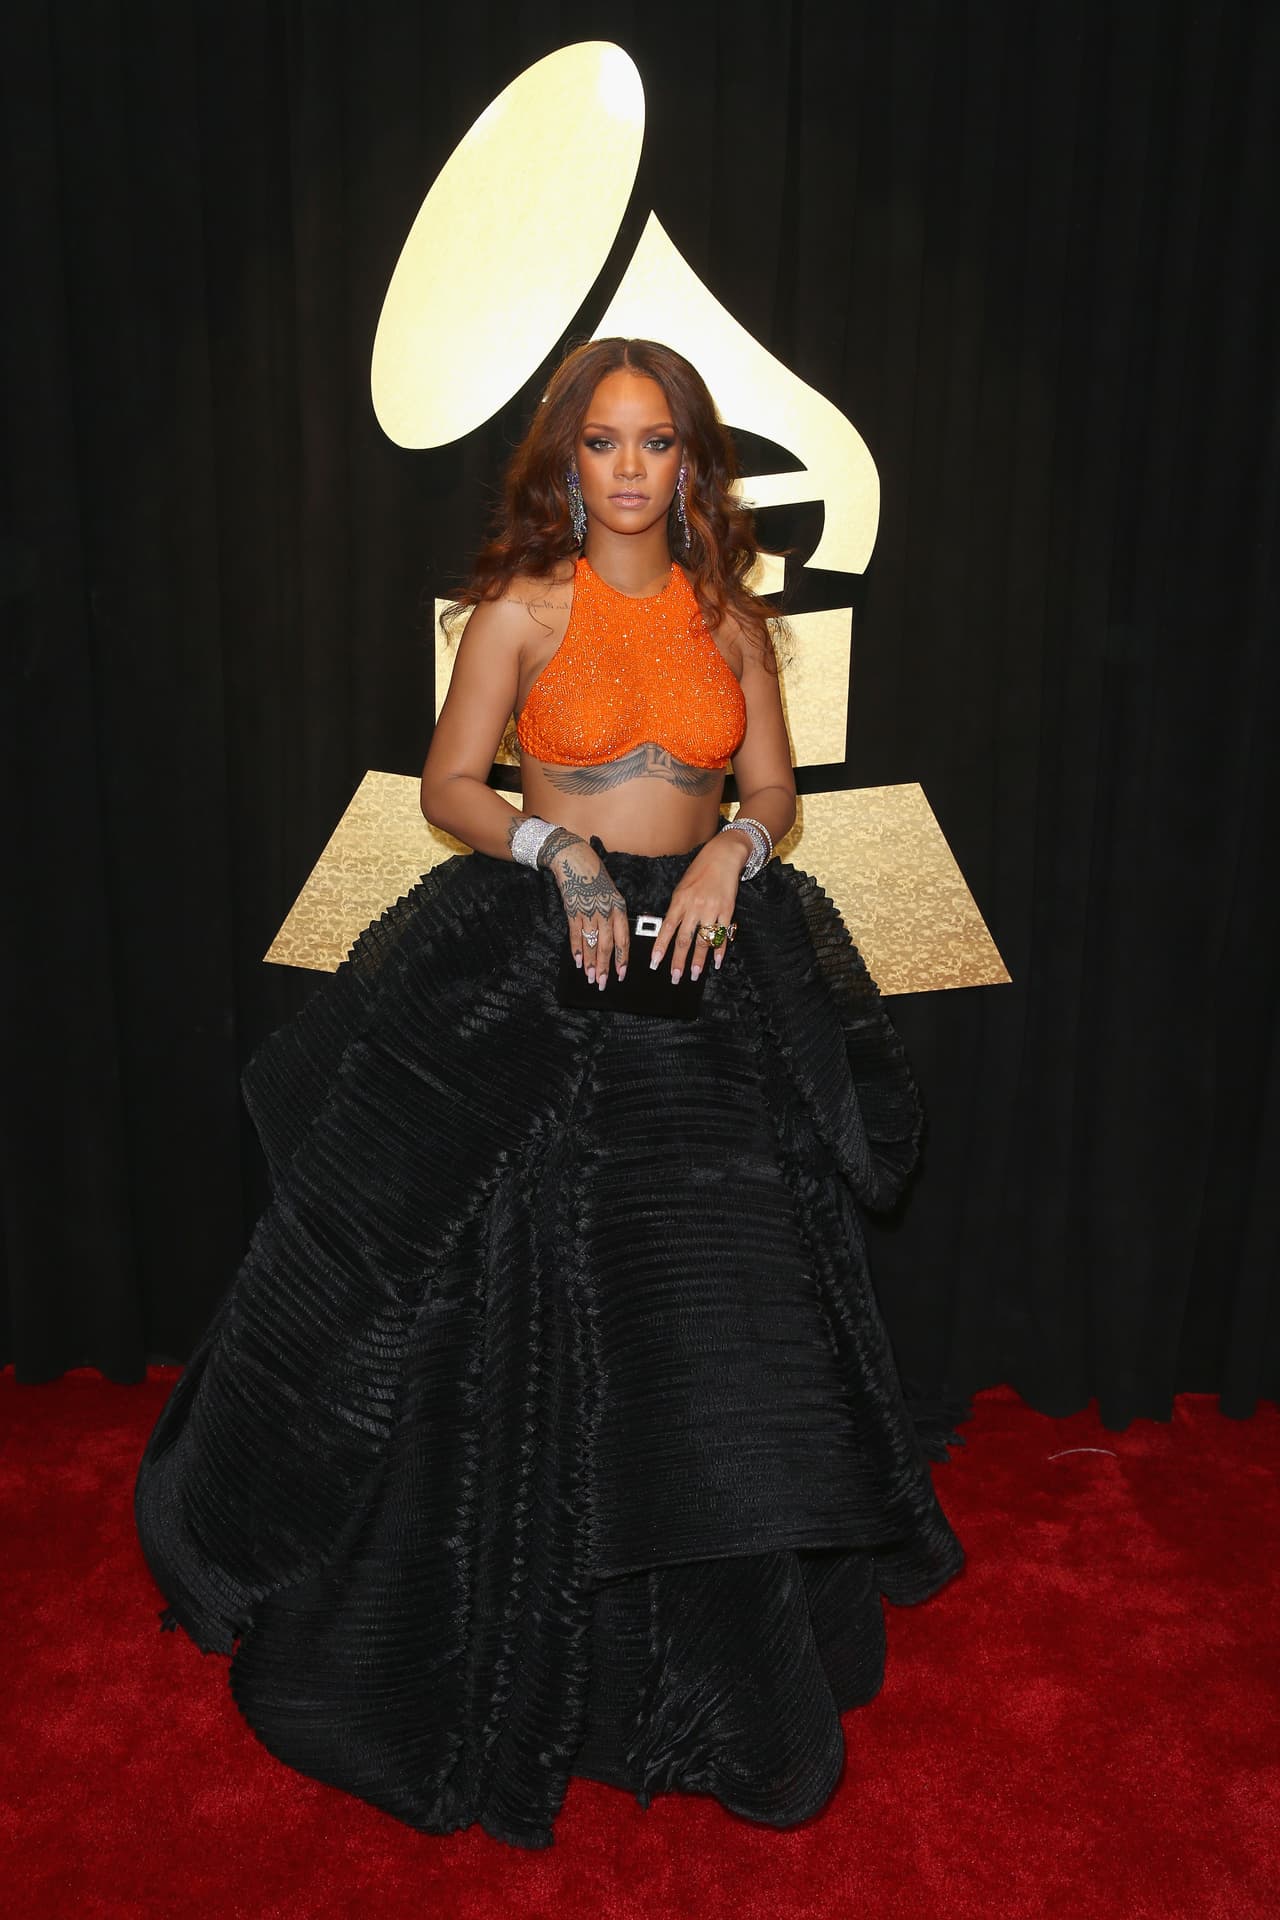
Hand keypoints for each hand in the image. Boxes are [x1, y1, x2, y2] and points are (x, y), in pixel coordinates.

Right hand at [538, 828, 628, 990]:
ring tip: (590, 977)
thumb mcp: (611, 893)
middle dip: (605, 967)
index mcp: (618, 907)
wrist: (575, 859)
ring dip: (590, 962)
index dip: (622, 958)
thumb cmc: (595, 877)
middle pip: (607, 945)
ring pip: (592, 943)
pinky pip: (575, 934)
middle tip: (602, 983)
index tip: (621, 974)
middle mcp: (606, 911)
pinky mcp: (573, 910)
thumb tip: (613, 939)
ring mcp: (589, 911)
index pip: (623, 938)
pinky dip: (576, 949)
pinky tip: (578, 961)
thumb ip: (613, 915)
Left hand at [650, 833, 747, 982]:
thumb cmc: (699, 872)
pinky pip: (723, 934)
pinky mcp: (727, 910)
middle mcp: (694, 907)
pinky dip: (720, 949)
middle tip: (675, 977)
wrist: (722, 856)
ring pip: (704, 940)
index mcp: (679, 901)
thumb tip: (669, 931)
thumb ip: (676, 909)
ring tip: (694, 974)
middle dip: (679, 961)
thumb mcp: (681, 888)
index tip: (655, 963)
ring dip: (699, 960)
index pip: (667, 928)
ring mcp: (712, 909)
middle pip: (685, 939)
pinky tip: (717, 961)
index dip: (660, 947)